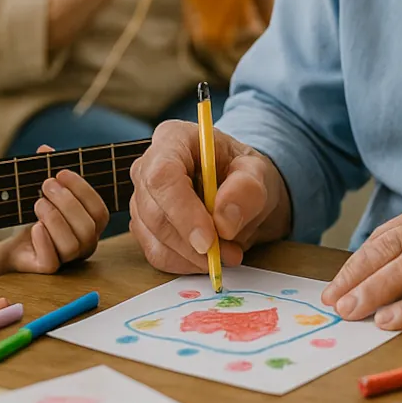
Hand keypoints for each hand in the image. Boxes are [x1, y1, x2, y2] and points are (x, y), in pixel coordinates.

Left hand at [4, 147, 110, 272]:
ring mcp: (69, 260)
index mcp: (92, 224)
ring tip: (37, 203)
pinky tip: (34, 226)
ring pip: (71, 245)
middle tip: (46, 185)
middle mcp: (86, 244)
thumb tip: (45, 149)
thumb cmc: (38, 216)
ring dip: (54, 219)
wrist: (15, 244)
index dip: (82, 189)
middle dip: (66, 202)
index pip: (99, 209)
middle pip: (87, 227)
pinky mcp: (49, 269)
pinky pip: (52, 261)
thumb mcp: (45, 192)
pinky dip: (43, 241)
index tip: (61, 172)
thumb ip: (48, 170)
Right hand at [129, 119, 291, 272]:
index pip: (163, 175)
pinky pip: (156, 254)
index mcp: (174, 139)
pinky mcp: (144, 225)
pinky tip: (209, 257)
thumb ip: (247, 189)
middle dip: (191, 242)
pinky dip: (186, 263)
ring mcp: (142, 197)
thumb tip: (224, 220)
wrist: (241, 192)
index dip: (182, 211)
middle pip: (153, 211)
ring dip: (192, 257)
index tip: (209, 241)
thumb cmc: (246, 175)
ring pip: (154, 238)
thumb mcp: (259, 173)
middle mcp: (148, 165)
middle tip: (230, 253)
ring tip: (228, 253)